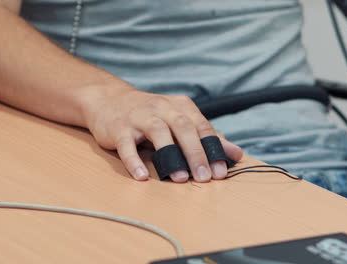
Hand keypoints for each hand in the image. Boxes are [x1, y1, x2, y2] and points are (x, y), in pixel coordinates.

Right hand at [79, 84, 242, 182]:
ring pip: (158, 132)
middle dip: (196, 153)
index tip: (221, 172)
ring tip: (181, 178)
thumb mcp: (180, 121)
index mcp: (180, 106)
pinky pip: (127, 145)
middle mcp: (162, 107)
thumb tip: (236, 154)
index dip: (213, 149)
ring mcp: (139, 116)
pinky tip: (142, 176)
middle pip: (183, 128)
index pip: (202, 126)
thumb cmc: (151, 115)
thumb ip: (207, 137)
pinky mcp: (118, 128)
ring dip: (171, 155)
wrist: (109, 101)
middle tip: (205, 177)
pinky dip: (134, 161)